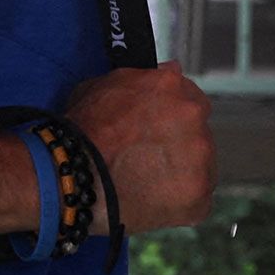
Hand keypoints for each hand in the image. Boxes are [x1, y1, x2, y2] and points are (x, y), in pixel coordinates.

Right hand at [62, 61, 215, 229]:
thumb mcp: (102, 86)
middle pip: (198, 132)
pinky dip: (179, 203)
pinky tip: (154, 202)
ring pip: (200, 167)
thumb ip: (142, 78)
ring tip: (147, 185)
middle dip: (179, 144)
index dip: (172, 118)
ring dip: (181, 174)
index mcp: (172, 86)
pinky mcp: (198, 195)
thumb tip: (170, 71)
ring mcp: (200, 157)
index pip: (189, 99)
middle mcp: (193, 116)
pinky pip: (197, 200)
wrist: (73, 177)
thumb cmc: (80, 131)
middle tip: (149, 160)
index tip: (157, 132)